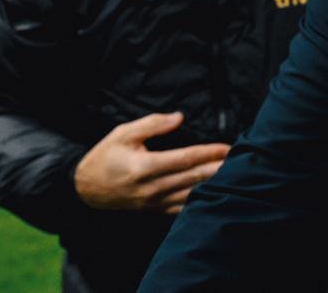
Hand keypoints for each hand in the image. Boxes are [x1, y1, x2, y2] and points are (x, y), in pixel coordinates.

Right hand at [74, 112, 228, 213]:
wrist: (86, 190)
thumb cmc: (105, 157)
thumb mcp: (123, 133)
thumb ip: (152, 124)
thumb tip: (179, 117)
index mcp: (145, 167)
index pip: (185, 159)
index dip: (208, 153)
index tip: (227, 147)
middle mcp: (152, 187)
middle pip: (193, 178)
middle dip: (218, 169)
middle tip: (241, 161)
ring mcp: (154, 203)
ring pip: (191, 195)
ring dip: (213, 185)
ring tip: (234, 176)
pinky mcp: (155, 211)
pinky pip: (182, 208)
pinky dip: (200, 201)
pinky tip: (214, 195)